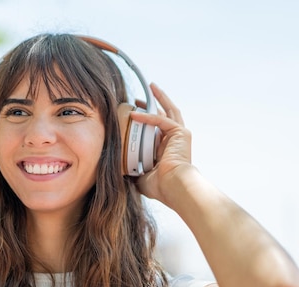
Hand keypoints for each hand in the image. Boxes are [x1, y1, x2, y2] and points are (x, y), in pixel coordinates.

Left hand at [131, 84, 193, 202]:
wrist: (174, 187)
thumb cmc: (161, 186)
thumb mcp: (141, 177)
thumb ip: (132, 171)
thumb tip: (119, 171)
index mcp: (168, 149)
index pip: (157, 130)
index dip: (146, 121)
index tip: (132, 115)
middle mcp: (175, 140)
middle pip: (165, 115)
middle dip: (153, 104)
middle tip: (139, 98)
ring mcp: (179, 135)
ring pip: (168, 110)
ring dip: (159, 98)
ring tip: (150, 87)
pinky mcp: (179, 133)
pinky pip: (161, 120)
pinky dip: (148, 115)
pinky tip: (134, 113)